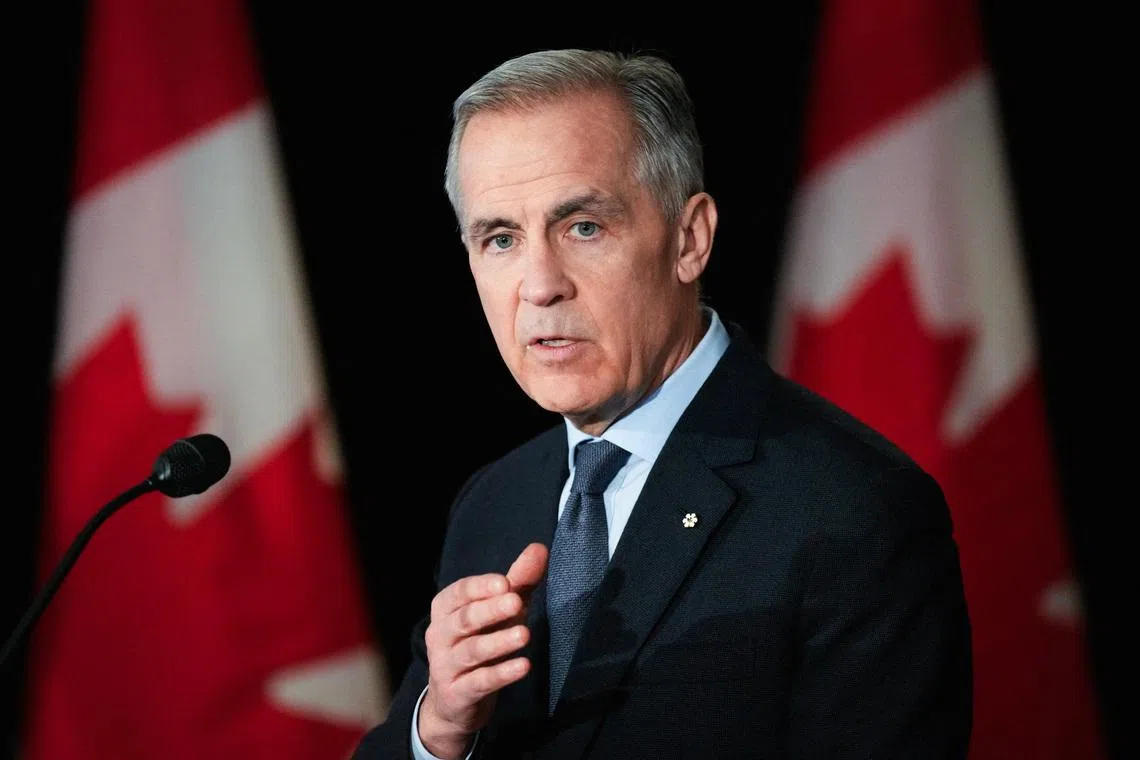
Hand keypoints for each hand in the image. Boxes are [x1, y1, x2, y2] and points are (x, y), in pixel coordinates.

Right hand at [418, 542, 548, 758]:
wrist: (454, 701)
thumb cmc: (479, 642)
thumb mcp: (498, 611)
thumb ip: (518, 582)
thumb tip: (540, 548)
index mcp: (446, 609)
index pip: (459, 592)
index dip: (481, 587)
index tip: (506, 583)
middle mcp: (440, 635)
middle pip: (465, 619)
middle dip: (490, 610)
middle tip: (517, 603)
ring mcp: (445, 666)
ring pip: (472, 651)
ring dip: (498, 642)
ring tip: (524, 635)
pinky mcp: (456, 694)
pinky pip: (478, 682)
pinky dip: (501, 674)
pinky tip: (523, 666)